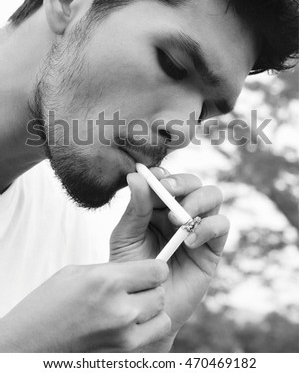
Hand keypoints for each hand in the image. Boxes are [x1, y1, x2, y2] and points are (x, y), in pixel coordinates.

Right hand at [0, 260, 169, 351]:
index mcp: (107, 281)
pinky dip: (145, 329)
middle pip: (161, 293)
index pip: (158, 271)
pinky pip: (151, 336)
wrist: (28, 345)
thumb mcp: (77, 273)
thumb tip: (135, 270)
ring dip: (150, 310)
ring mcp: (123, 335)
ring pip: (161, 316)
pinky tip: (127, 323)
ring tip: (131, 306)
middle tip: (135, 288)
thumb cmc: (46, 307)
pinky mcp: (122, 354)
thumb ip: (112, 270)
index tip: (149, 270)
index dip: (155, 268)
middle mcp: (120, 309)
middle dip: (151, 288)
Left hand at [110, 167, 229, 350]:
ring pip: (213, 196)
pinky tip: (189, 242)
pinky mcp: (213, 247)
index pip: (166, 179)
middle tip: (167, 190)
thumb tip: (136, 176)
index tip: (153, 177)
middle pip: (192, 182)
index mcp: (157, 206)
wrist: (145, 308)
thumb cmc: (132, 272)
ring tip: (178, 220)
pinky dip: (208, 227)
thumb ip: (134, 209)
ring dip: (197, 200)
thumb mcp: (126, 238)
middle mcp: (180, 212)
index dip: (162, 174)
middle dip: (181, 182)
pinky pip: (222, 225)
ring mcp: (198, 228)